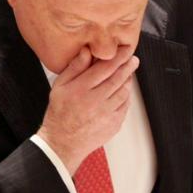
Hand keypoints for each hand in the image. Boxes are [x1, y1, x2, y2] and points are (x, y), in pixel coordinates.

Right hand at [37, 48, 139, 172]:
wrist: (63, 142)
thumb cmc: (60, 113)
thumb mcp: (59, 86)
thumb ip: (75, 68)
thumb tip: (87, 51)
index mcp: (81, 89)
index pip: (105, 67)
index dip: (118, 57)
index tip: (125, 49)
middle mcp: (95, 101)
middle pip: (117, 78)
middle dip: (128, 66)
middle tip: (133, 59)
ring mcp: (107, 114)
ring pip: (124, 92)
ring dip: (128, 80)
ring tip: (129, 72)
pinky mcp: (114, 124)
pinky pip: (125, 106)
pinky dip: (127, 96)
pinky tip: (124, 90)